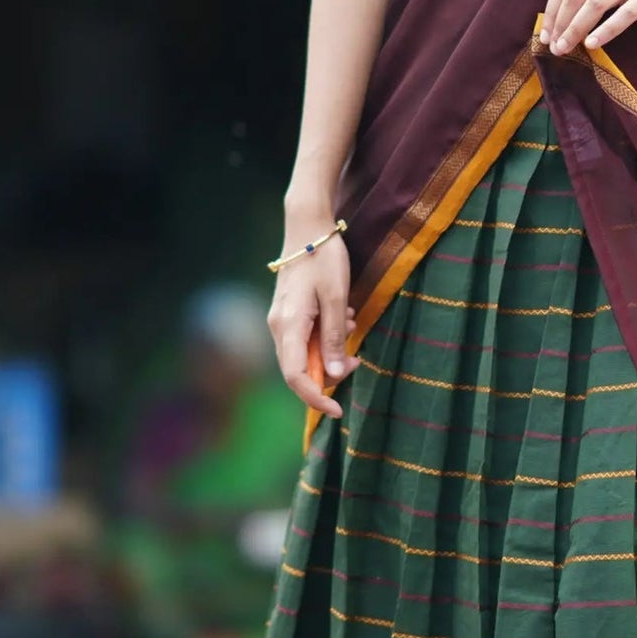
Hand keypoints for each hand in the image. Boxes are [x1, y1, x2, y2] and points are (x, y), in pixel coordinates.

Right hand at [268, 224, 360, 419]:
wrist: (308, 227)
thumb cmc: (323, 258)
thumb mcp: (336, 298)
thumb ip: (333, 338)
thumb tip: (332, 375)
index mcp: (287, 326)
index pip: (296, 376)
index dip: (316, 398)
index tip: (339, 410)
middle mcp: (278, 327)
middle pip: (300, 370)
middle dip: (329, 373)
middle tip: (357, 360)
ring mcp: (282, 321)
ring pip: (305, 355)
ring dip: (330, 351)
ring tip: (350, 324)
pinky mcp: (289, 315)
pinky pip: (306, 339)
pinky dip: (326, 337)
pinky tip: (342, 315)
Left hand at [539, 0, 636, 56]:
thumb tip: (561, 14)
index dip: (552, 9)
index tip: (546, 33)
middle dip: (561, 23)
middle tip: (555, 47)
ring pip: (596, 3)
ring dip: (577, 29)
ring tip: (568, 49)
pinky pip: (625, 13)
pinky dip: (606, 30)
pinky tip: (593, 44)